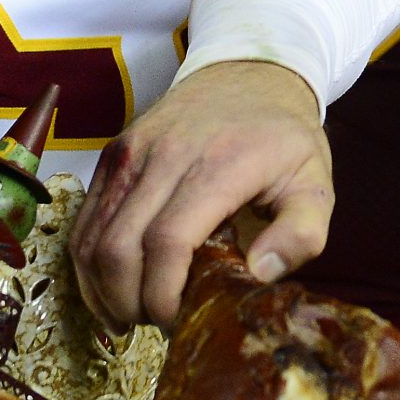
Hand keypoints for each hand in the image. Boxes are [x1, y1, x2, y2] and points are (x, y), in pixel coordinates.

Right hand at [71, 60, 332, 328]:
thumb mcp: (315, 183)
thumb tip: (258, 276)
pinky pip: (85, 221)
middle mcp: (164, 156)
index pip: (168, 243)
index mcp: (218, 165)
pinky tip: (111, 293)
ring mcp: (131, 153)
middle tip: (156, 326)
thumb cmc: (283, 138)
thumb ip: (301, 233)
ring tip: (131, 318)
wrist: (248, 73)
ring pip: (92, 239)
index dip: (163, 296)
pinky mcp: (112, 155)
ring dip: (103, 291)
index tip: (179, 323)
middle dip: (130, 303)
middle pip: (120, 249)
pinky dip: (88, 266)